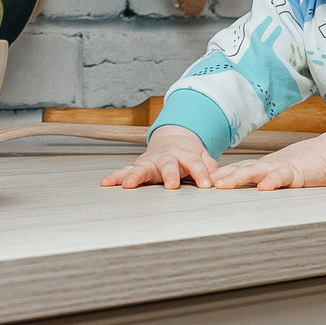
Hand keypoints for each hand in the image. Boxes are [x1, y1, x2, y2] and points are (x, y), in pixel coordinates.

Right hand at [101, 126, 217, 189]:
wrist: (173, 139)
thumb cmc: (188, 154)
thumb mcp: (203, 157)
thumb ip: (210, 167)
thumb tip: (220, 179)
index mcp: (184, 154)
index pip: (194, 163)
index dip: (200, 173)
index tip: (206, 185)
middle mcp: (165, 157)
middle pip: (167, 164)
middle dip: (169, 174)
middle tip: (172, 185)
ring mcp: (149, 161)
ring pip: (142, 168)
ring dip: (135, 176)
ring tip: (127, 185)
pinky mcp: (137, 167)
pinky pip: (124, 171)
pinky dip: (115, 176)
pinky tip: (105, 183)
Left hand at [212, 128, 325, 189]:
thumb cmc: (301, 167)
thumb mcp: (276, 174)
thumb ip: (262, 179)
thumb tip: (244, 190)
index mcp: (262, 167)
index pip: (236, 169)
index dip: (219, 174)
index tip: (201, 180)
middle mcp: (267, 166)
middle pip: (240, 170)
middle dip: (222, 177)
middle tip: (205, 184)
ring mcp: (280, 168)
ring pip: (256, 172)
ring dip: (238, 178)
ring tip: (224, 185)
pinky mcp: (296, 174)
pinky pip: (282, 177)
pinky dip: (272, 181)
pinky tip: (263, 187)